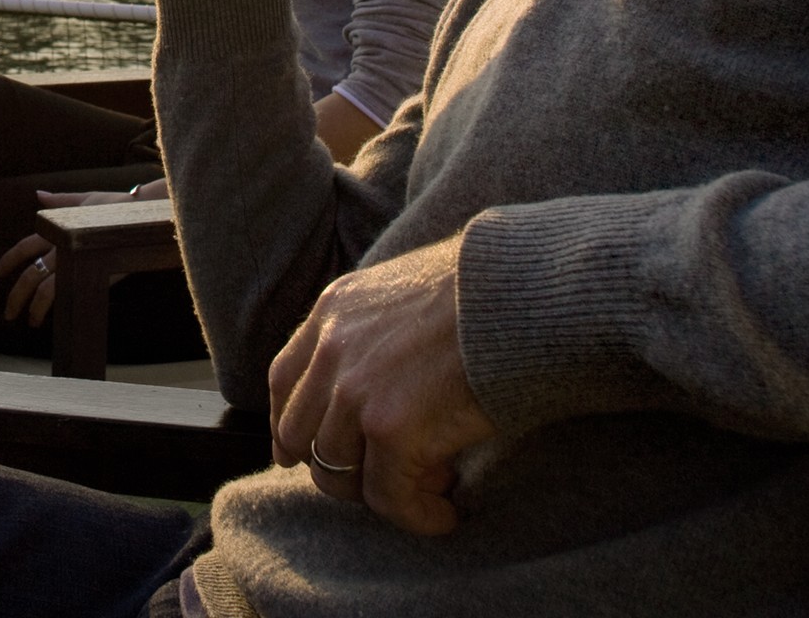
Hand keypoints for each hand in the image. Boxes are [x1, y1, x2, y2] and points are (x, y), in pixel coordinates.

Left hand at [0, 181, 168, 324]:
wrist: (144, 215)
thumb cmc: (117, 206)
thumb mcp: (85, 200)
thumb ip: (60, 201)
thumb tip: (39, 194)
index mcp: (58, 229)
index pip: (25, 246)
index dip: (9, 260)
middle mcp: (62, 246)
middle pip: (30, 274)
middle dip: (16, 296)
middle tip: (8, 314)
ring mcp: (75, 261)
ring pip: (45, 289)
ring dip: (34, 308)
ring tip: (30, 322)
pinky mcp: (91, 274)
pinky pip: (67, 294)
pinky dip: (56, 308)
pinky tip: (54, 319)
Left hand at [265, 235, 495, 536]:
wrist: (524, 292)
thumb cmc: (487, 292)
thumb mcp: (406, 292)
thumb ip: (374, 331)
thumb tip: (381, 381)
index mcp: (334, 310)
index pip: (284, 381)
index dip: (290, 427)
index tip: (304, 456)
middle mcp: (333, 349)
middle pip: (300, 435)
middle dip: (337, 468)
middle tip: (388, 477)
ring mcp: (356, 391)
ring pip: (338, 474)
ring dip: (382, 491)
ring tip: (432, 487)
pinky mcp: (392, 429)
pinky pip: (389, 498)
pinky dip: (417, 516)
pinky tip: (446, 514)